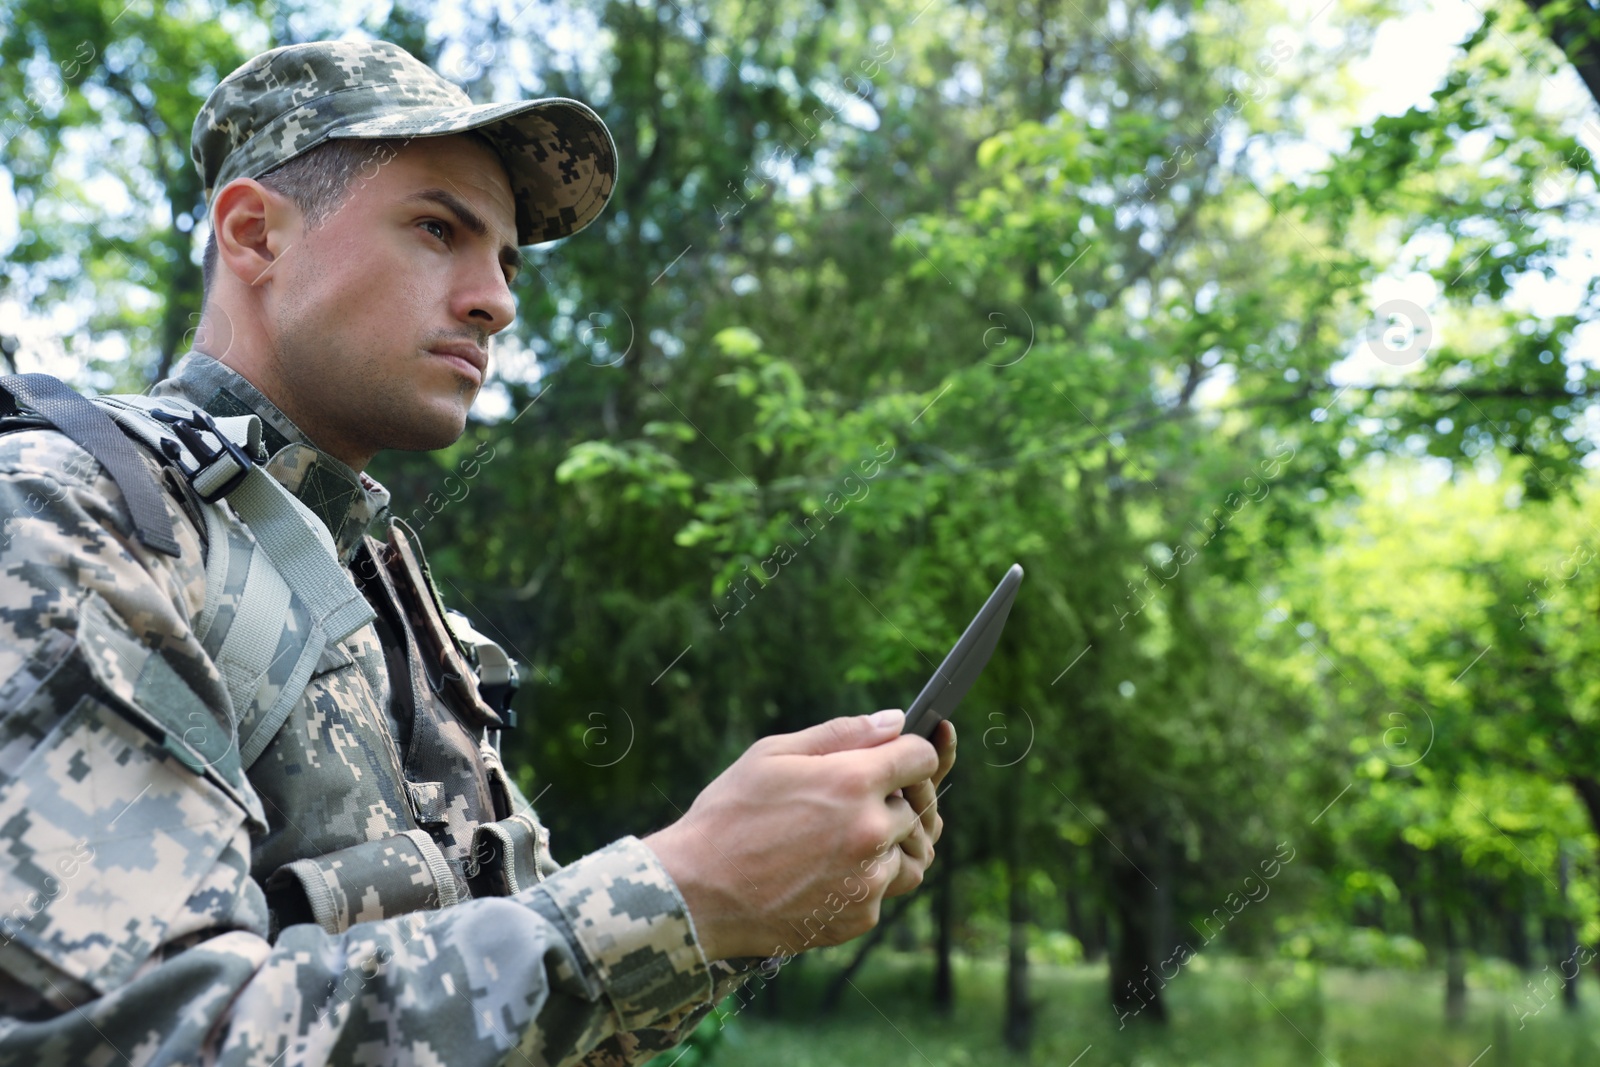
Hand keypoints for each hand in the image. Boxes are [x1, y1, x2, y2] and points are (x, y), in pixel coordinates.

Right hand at [644, 709, 938, 960]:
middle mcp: (872, 831)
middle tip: (856, 800)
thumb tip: (894, 720)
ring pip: (911, 853)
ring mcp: (870, 879)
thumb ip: (841, 734)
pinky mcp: (860, 916)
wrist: (696, 895)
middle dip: (895, 799)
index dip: (911, 753)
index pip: (922, 757)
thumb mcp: (772, 755)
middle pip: (919, 807)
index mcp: (854, 781)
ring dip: (891, 843)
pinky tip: (826, 870)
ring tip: (848, 838)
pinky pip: (885, 890)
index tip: (897, 758)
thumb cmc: (728, 816)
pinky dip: (867, 879)